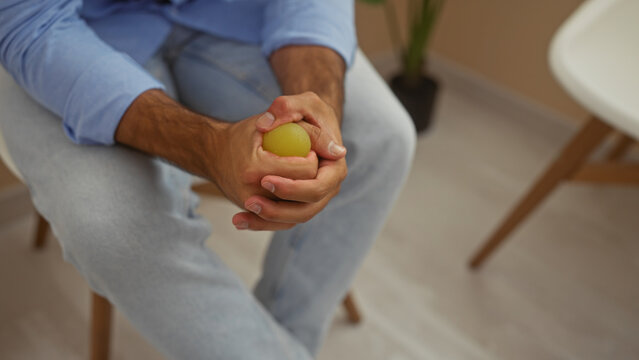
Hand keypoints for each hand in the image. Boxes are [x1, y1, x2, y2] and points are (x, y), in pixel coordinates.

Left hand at [231, 93, 347, 230]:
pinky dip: (261, 223)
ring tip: (240, 215)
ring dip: (267, 220)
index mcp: (335, 167)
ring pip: (294, 219)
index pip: (318, 186)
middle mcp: (328, 187)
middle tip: (250, 201)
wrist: (301, 124)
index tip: (265, 180)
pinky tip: (238, 220)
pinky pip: (283, 219)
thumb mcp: (301, 102)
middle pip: (307, 209)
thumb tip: (267, 125)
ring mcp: (314, 199)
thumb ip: (286, 107)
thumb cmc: (304, 112)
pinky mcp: (298, 204)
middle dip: (278, 209)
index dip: (294, 188)